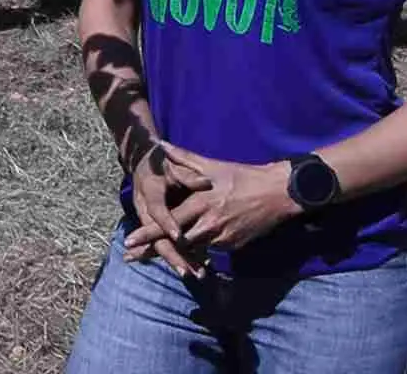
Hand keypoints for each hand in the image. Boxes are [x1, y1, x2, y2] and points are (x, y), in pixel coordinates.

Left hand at [125, 145, 300, 260]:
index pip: (168, 222)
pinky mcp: (232, 246)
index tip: (128, 241)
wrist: (278, 193)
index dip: (147, 233)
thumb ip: (184, 158)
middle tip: (129, 257)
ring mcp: (221, 237)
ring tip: (150, 259)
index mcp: (200, 203)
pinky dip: (196, 255)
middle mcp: (209, 223)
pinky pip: (209, 251)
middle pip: (175, 242)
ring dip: (173, 256)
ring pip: (192, 251)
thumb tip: (161, 146)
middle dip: (151, 251)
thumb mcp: (213, 166)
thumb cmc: (243, 176)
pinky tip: (184, 259)